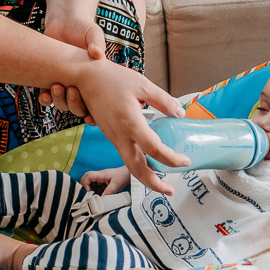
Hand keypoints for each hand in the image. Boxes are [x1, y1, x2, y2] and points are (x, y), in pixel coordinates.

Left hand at [40, 13, 106, 123]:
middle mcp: (81, 86)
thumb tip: (97, 54)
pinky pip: (47, 96)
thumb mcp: (94, 33)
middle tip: (71, 90)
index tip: (90, 117)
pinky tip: (44, 93)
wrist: (63, 22)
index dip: (94, 114)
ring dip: (59, 100)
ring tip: (56, 87)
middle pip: (79, 108)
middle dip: (75, 104)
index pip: (98, 104)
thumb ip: (97, 42)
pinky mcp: (50, 79)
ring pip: (63, 104)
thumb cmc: (83, 28)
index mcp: (96, 80)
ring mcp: (65, 84)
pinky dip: (45, 98)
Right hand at [73, 58, 189, 195]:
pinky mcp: (110, 135)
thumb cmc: (111, 78)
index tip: (185, 161)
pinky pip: (125, 155)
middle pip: (137, 168)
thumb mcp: (142, 84)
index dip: (171, 158)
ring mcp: (113, 137)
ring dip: (146, 176)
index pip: (154, 149)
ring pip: (129, 164)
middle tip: (170, 191)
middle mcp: (120, 134)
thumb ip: (163, 100)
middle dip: (154, 184)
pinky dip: (137, 164)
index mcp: (130, 122)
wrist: (83, 78)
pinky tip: (149, 162)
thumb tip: (180, 114)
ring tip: (162, 182)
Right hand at [81, 166, 130, 195]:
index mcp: (101, 175)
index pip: (88, 176)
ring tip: (96, 198)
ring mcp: (101, 180)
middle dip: (86, 188)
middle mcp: (99, 177)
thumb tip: (101, 199)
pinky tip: (101, 197)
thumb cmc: (123, 176)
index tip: (89, 191)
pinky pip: (97, 188)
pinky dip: (97, 193)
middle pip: (87, 180)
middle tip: (90, 195)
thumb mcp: (116, 185)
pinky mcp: (103, 184)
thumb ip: (109, 192)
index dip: (85, 183)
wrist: (128, 175)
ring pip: (91, 185)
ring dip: (92, 192)